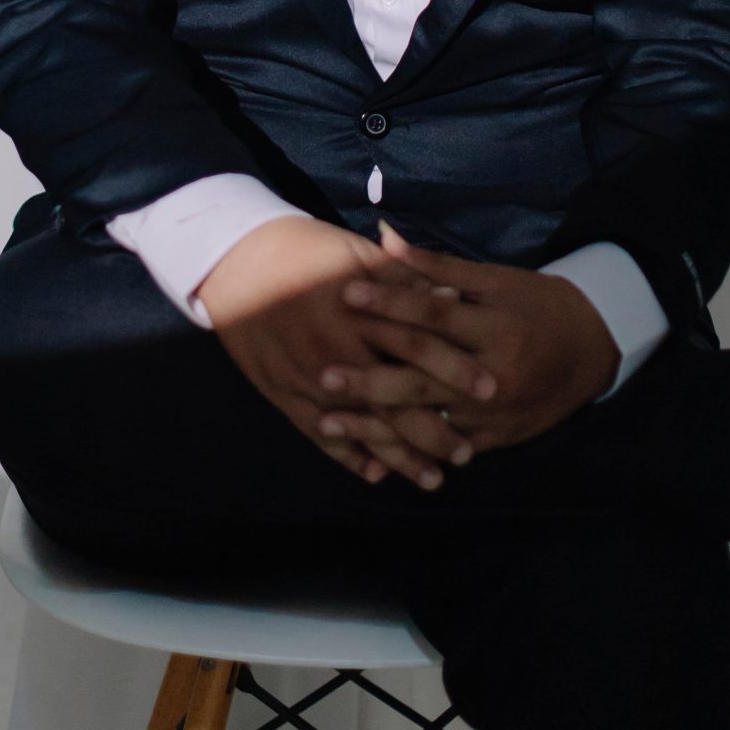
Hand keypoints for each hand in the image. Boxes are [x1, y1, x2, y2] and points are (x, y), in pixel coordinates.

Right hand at [197, 219, 492, 489]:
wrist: (238, 262)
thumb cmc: (306, 251)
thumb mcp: (357, 256)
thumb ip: (403, 280)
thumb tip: (451, 300)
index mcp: (358, 313)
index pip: (417, 348)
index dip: (455, 372)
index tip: (491, 393)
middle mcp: (335, 352)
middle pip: (393, 400)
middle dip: (432, 431)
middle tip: (468, 453)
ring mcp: (306, 379)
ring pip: (360, 428)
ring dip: (398, 457)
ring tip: (432, 479)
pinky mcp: (282, 393)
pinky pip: (319, 434)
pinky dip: (348, 455)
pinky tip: (375, 474)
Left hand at [318, 224, 618, 453]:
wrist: (592, 349)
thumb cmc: (537, 304)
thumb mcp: (496, 280)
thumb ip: (439, 265)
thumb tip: (384, 238)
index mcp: (495, 327)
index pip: (434, 315)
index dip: (390, 304)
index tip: (346, 296)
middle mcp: (494, 373)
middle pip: (424, 375)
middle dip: (370, 377)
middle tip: (323, 374)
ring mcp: (493, 413)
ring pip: (427, 421)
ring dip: (376, 425)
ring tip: (329, 422)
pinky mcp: (495, 439)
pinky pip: (445, 448)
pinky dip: (407, 453)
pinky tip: (368, 458)